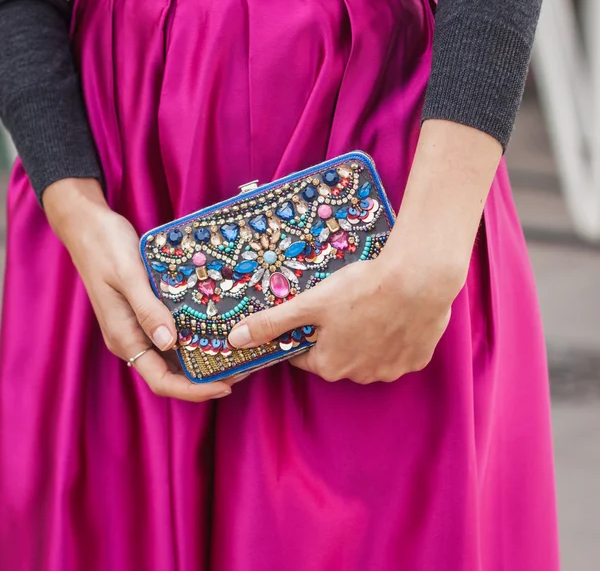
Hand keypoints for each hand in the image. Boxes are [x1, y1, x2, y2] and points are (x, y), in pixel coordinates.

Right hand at [43, 179, 232, 400]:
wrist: (87, 226)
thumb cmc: (104, 247)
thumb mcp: (128, 275)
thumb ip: (147, 310)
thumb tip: (169, 342)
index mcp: (125, 338)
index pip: (161, 380)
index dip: (193, 390)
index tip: (226, 387)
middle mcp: (133, 339)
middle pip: (172, 373)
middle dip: (206, 377)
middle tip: (243, 369)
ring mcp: (139, 327)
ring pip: (175, 356)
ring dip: (204, 360)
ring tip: (238, 354)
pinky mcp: (146, 313)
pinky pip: (174, 334)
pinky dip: (196, 338)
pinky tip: (219, 330)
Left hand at [227, 256, 457, 383]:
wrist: (419, 280)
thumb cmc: (362, 290)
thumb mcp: (311, 303)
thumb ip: (273, 322)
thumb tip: (234, 340)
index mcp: (330, 365)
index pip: (306, 357)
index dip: (305, 335)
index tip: (312, 316)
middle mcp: (360, 376)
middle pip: (338, 357)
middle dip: (336, 336)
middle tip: (344, 305)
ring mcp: (391, 370)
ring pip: (369, 355)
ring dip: (367, 338)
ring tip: (372, 306)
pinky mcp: (417, 360)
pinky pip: (398, 351)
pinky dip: (394, 337)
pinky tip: (395, 314)